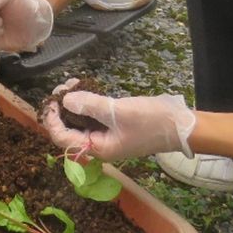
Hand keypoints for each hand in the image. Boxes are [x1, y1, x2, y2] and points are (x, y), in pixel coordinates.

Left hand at [43, 87, 195, 160]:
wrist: (181, 125)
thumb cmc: (151, 122)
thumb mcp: (118, 111)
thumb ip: (90, 106)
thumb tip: (66, 101)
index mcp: (98, 149)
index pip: (63, 139)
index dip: (52, 120)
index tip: (50, 100)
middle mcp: (99, 145)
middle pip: (69, 129)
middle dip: (61, 108)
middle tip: (62, 86)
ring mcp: (107, 136)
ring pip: (80, 120)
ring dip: (73, 102)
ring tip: (71, 83)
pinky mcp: (114, 125)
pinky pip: (93, 116)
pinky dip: (86, 102)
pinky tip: (83, 87)